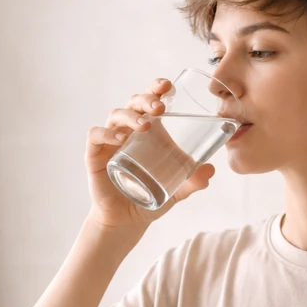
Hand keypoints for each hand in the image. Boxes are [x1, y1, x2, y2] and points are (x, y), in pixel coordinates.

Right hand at [84, 77, 215, 231]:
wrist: (128, 220)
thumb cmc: (151, 196)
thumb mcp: (178, 190)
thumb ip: (194, 181)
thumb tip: (210, 170)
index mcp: (148, 131)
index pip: (150, 101)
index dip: (157, 88)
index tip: (168, 86)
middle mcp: (128, 131)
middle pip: (133, 103)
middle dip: (146, 100)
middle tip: (160, 108)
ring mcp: (110, 141)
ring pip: (116, 116)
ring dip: (130, 116)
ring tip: (145, 126)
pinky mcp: (95, 155)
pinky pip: (96, 136)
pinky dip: (106, 133)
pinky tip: (120, 139)